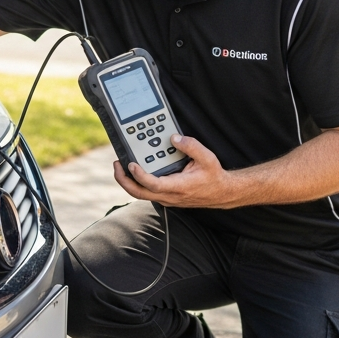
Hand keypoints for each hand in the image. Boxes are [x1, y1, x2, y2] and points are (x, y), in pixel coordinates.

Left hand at [112, 134, 243, 208]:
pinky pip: (147, 192)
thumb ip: (191, 146)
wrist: (221, 193)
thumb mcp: (207, 158)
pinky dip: (137, 182)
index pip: (152, 184)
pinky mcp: (166, 197)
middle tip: (117, 165)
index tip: (131, 164)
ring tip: (122, 165)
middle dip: (123, 180)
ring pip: (141, 194)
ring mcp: (166, 198)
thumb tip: (175, 138)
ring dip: (129, 181)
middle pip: (138, 193)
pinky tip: (136, 170)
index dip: (139, 175)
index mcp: (178, 187)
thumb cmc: (214, 178)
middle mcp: (169, 196)